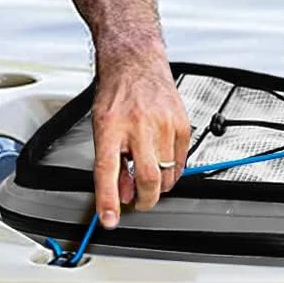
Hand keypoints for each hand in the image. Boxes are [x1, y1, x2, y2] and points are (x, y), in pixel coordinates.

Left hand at [92, 53, 190, 228]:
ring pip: (167, 174)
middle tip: (139, 203)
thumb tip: (121, 195)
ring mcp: (164, 124)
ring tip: (148, 178)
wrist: (136, 62)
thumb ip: (111, 163)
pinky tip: (162, 164)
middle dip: (145, 200)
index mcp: (111, 126)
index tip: (110, 220)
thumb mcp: (102, 127)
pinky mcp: (182, 124)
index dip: (108, 200)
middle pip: (148, 178)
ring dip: (158, 186)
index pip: (107, 171)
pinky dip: (172, 171)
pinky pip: (181, 162)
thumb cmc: (116, 93)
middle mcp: (138, 125)